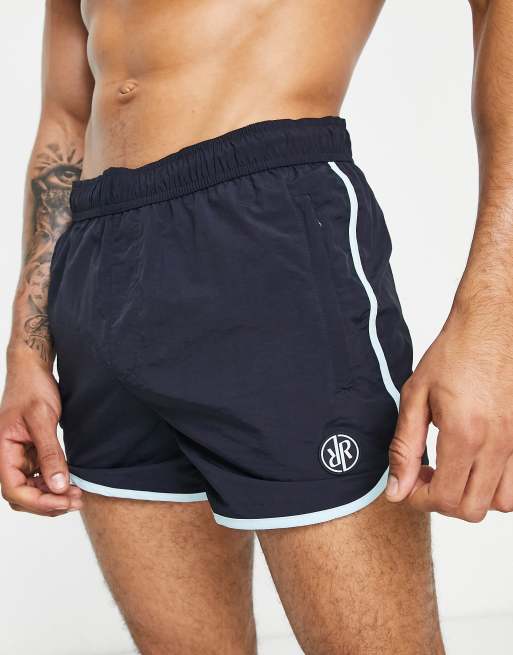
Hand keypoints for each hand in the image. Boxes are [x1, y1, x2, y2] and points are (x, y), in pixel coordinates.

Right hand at [0, 354, 81, 515]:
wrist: (33, 370)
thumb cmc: (32, 388)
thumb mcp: (43, 420)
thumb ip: (50, 454)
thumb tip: (59, 486)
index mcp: (2, 451)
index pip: (14, 490)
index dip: (39, 501)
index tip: (65, 500)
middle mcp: (7, 458)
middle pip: (22, 496)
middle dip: (49, 503)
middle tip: (77, 499)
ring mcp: (19, 457)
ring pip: (31, 490)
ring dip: (53, 496)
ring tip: (77, 493)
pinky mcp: (31, 453)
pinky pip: (39, 477)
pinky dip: (54, 484)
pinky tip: (71, 482)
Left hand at [386, 302, 512, 520]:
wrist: (492, 325)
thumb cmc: (454, 354)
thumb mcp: (415, 396)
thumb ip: (404, 447)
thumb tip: (396, 489)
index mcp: (464, 434)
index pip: (444, 498)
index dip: (419, 499)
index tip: (409, 482)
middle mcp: (497, 444)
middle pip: (472, 509)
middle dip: (443, 501)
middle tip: (427, 475)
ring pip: (502, 503)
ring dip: (473, 496)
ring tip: (452, 470)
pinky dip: (496, 485)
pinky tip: (475, 462)